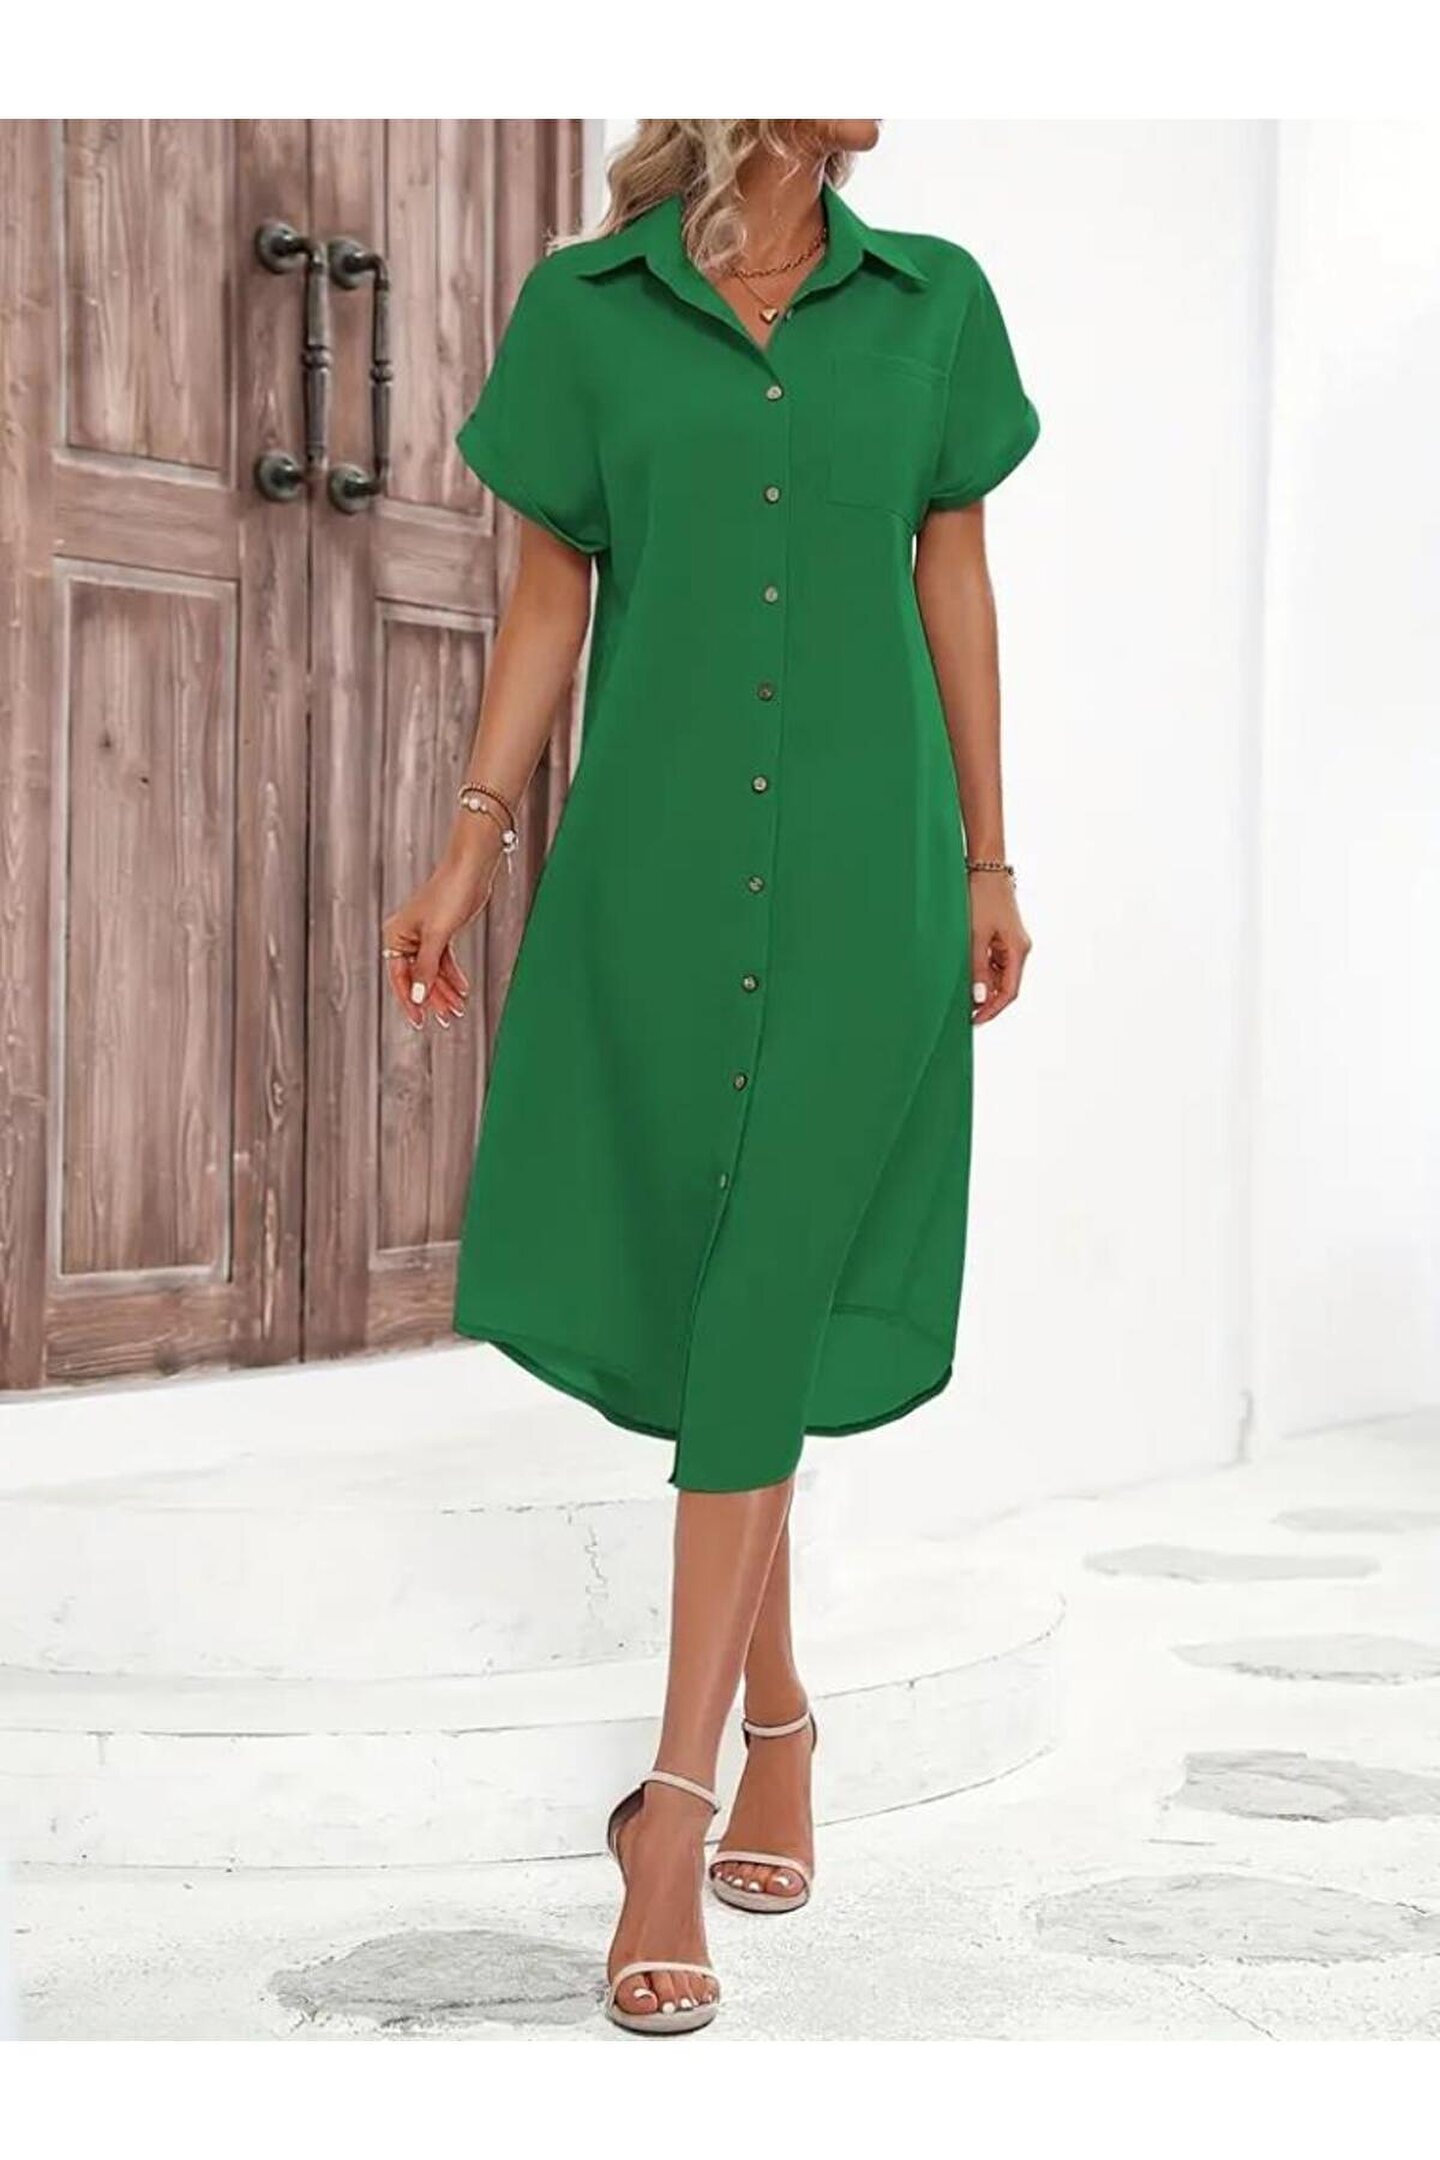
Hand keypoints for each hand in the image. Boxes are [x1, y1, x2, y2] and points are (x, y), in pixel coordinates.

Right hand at [381, 828, 498, 1031]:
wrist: (471, 868)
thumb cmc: (450, 894)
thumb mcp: (438, 936)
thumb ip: (427, 968)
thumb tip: (418, 998)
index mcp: (396, 935)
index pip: (400, 977)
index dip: (411, 1001)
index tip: (420, 1022)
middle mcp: (406, 936)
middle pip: (418, 977)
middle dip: (433, 998)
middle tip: (447, 1019)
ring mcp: (424, 935)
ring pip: (432, 971)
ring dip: (445, 990)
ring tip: (458, 1009)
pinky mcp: (442, 932)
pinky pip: (443, 961)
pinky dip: (452, 976)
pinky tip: (462, 990)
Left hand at [970, 872, 1030, 1024]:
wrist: (986, 867)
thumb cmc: (982, 896)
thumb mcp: (976, 936)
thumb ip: (977, 969)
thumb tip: (980, 998)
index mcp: (1018, 950)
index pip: (1009, 992)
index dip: (993, 1009)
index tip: (975, 1020)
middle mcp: (1019, 949)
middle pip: (1006, 986)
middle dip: (987, 1001)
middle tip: (965, 1013)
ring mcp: (1011, 943)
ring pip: (999, 975)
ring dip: (983, 987)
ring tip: (962, 995)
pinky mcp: (1002, 936)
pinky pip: (994, 962)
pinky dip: (982, 972)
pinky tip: (966, 974)